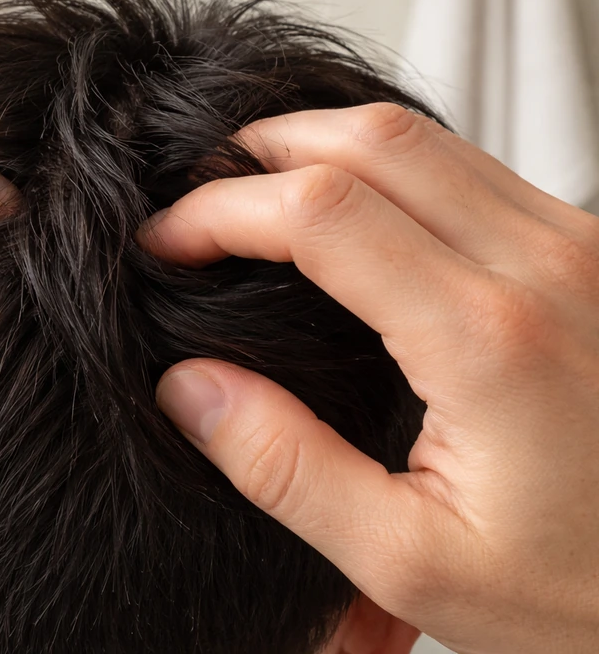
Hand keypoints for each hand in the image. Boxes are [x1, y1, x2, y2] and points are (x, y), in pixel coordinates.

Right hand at [139, 103, 598, 653]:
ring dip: (322, 145)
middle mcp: (543, 267)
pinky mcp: (588, 248)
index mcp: (487, 341)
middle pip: (371, 139)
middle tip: (201, 196)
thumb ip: (286, 468)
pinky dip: (386, 164)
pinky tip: (349, 210)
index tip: (166, 240)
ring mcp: (577, 245)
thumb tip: (190, 389)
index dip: (220, 211)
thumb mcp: (411, 559)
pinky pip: (468, 164)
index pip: (321, 213)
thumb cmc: (575, 585)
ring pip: (423, 137)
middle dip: (262, 150)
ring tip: (259, 195)